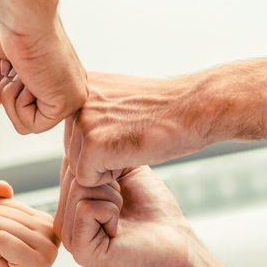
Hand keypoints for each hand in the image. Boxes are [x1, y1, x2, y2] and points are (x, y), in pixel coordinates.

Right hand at [0, 0, 86, 133]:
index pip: (25, 105)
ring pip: (25, 125)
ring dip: (10, 97)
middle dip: (7, 93)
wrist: (19, 9)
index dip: (5, 87)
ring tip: (18, 70)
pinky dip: (17, 104)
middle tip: (13, 66)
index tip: (9, 62)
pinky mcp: (66, 104)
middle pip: (24, 118)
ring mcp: (69, 97)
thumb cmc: (7, 20)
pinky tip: (25, 78)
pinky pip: (30, 126)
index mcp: (55, 75)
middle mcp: (66, 87)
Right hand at [54, 160, 201, 266]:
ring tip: (123, 216)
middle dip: (108, 182)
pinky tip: (120, 230)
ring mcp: (69, 239)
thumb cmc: (155, 210)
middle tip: (125, 206)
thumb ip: (97, 155)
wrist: (176, 240)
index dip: (104, 168)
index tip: (122, 190)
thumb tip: (77, 135)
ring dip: (113, 197)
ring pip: (79, 188)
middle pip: (75, 175)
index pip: (71, 165)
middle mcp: (65, 223)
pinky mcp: (80, 250)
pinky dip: (111, 211)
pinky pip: (86, 208)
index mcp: (70, 207)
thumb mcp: (123, 171)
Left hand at [65, 71, 203, 186]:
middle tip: (130, 137)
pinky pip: (88, 180)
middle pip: (73, 151)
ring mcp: (83, 123)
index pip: (74, 133)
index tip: (125, 128)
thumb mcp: (118, 98)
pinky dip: (112, 177)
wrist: (193, 109)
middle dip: (100, 155)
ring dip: (106, 166)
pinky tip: (132, 154)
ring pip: (78, 166)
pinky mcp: (93, 146)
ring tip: (132, 143)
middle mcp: (75, 101)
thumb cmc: (163, 109)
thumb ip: (93, 109)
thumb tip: (76, 129)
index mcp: (80, 86)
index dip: (101, 141)